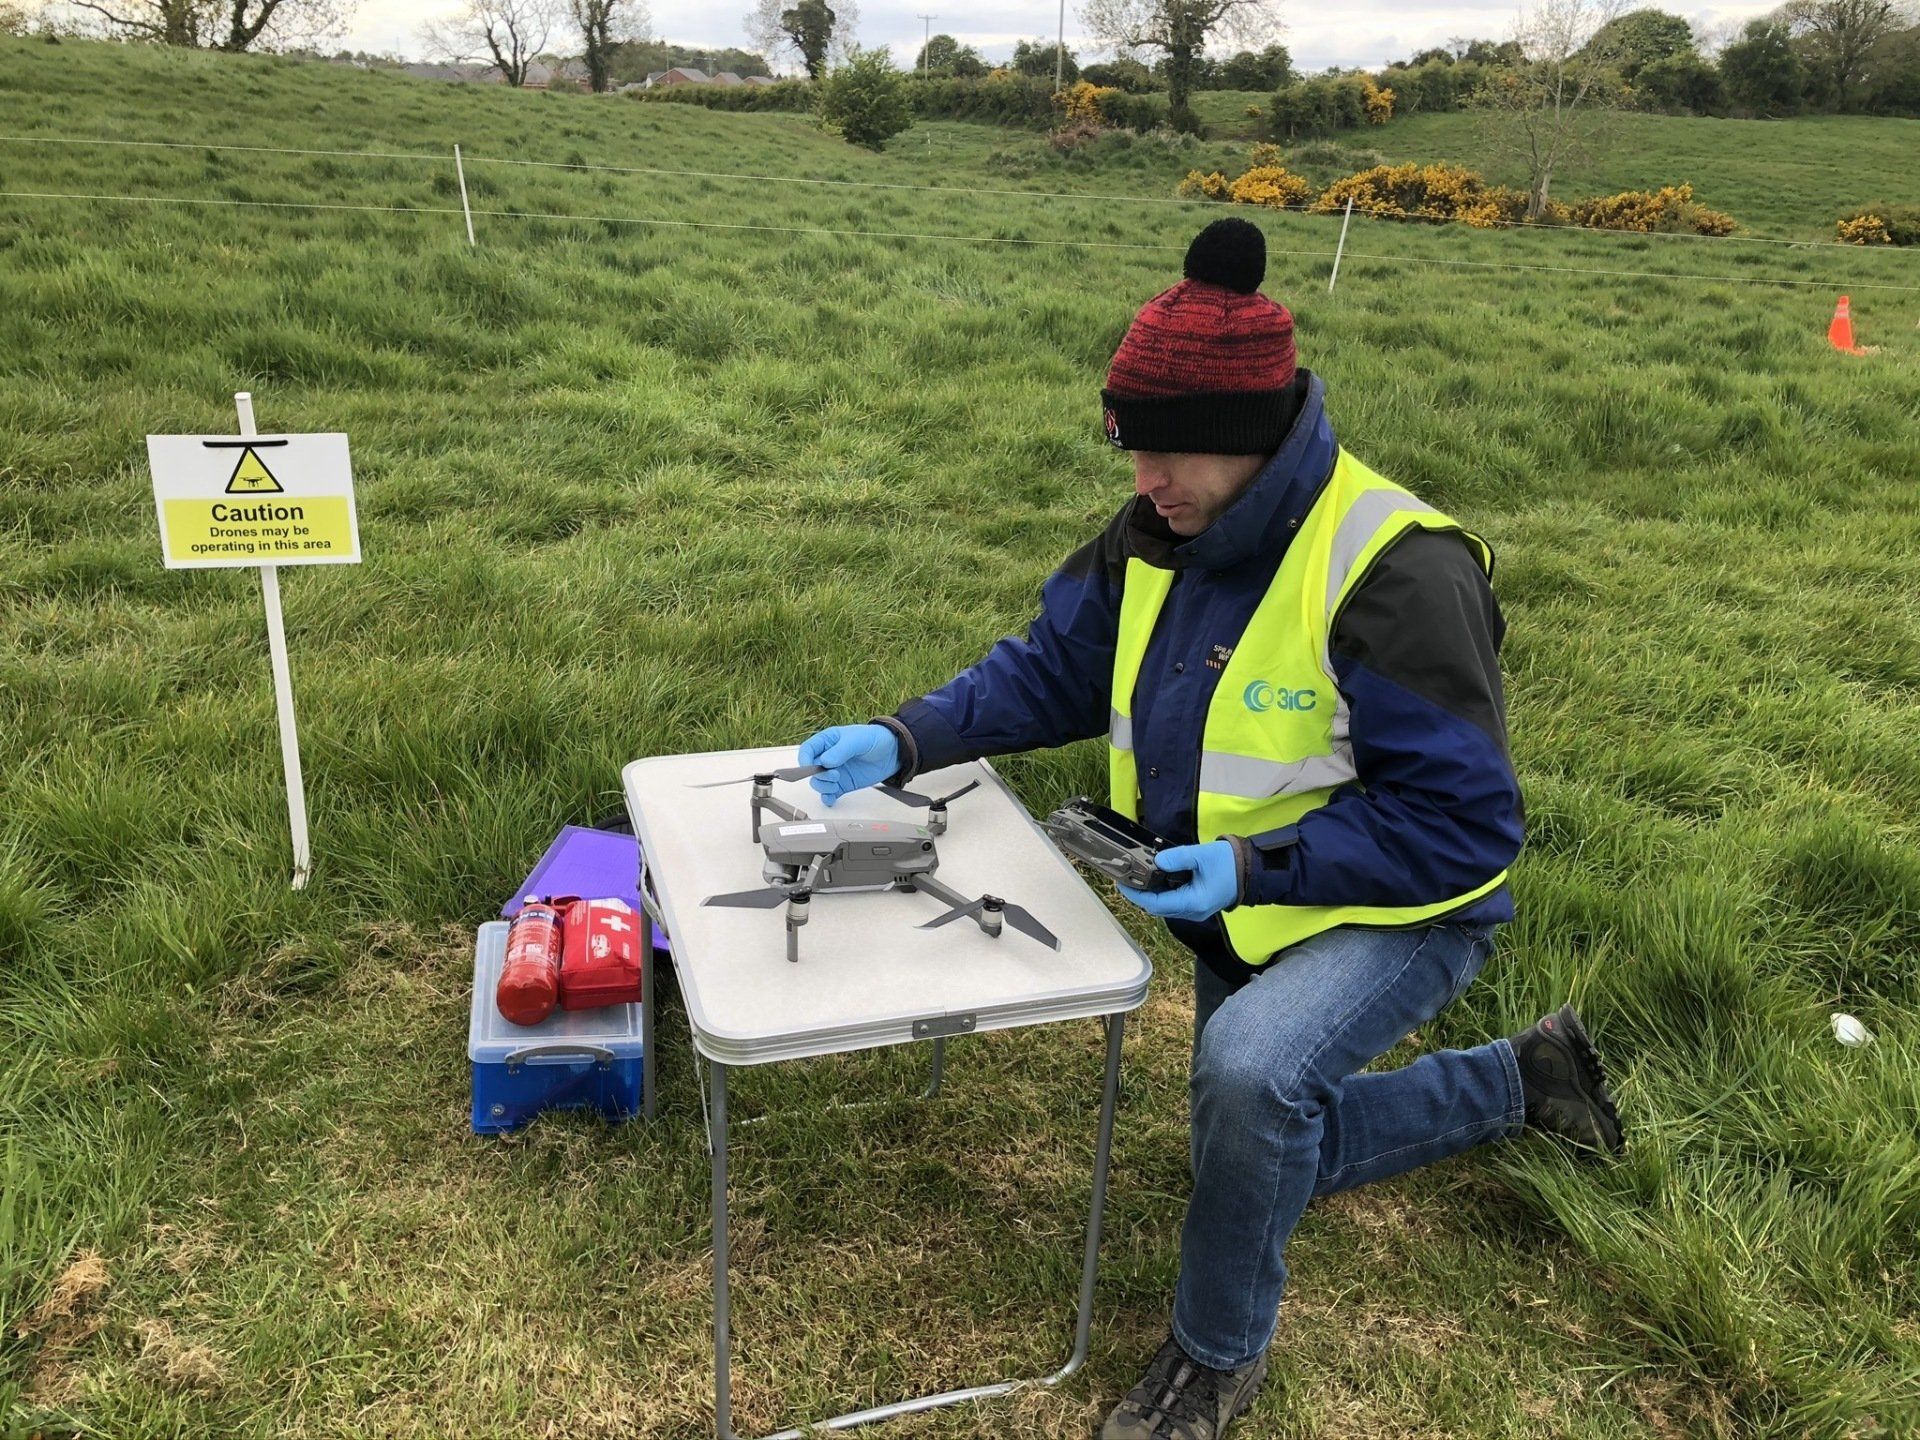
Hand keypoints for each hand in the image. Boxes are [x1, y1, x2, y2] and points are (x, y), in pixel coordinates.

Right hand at [797, 724, 899, 806]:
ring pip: (818, 783)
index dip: (805, 760)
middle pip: (811, 769)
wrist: (893, 752)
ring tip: (836, 784)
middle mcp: (828, 757)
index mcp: (827, 741)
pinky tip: (831, 798)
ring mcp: (835, 772)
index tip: (811, 767)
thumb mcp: (857, 739)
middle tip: (835, 775)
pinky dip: (828, 798)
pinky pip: (829, 793)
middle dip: (819, 775)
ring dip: (823, 787)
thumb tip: (825, 762)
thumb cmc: (875, 738)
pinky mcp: (843, 784)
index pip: (807, 750)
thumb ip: (840, 750)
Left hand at [1117, 841, 1239, 921]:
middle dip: (1140, 894)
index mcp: (1192, 902)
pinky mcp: (1197, 903)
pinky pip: (1174, 901)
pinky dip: (1161, 892)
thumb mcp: (1201, 855)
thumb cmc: (1229, 863)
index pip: (1155, 904)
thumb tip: (1157, 861)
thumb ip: (1176, 857)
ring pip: (1165, 905)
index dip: (1136, 895)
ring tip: (1136, 877)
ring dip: (1150, 893)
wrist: (1252, 870)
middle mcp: (1192, 911)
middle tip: (1126, 877)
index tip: (1122, 882)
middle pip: (1157, 907)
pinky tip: (1155, 878)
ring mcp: (1195, 910)